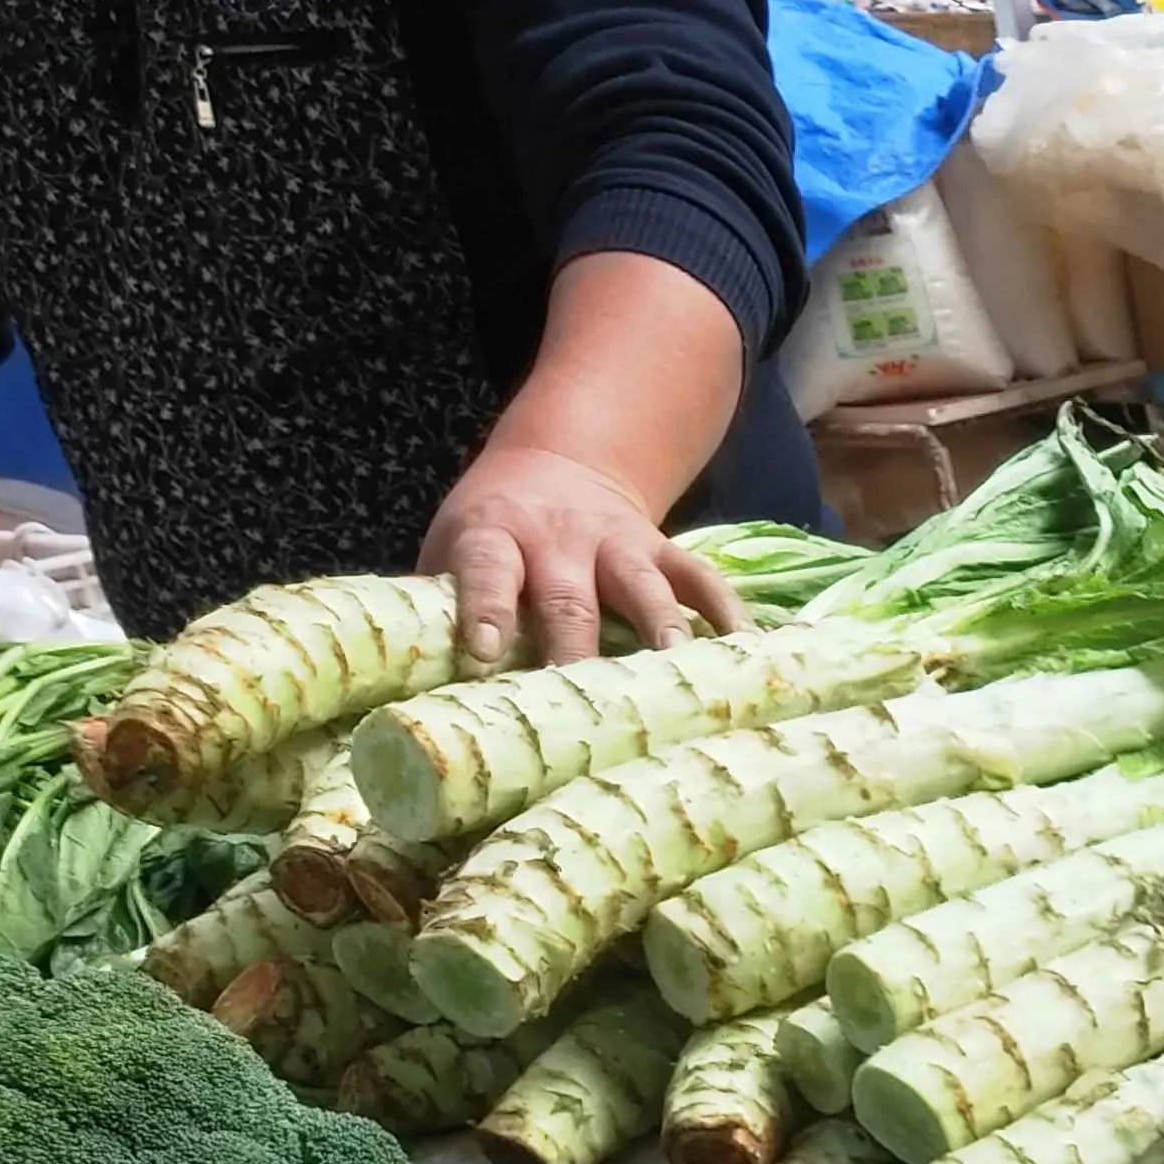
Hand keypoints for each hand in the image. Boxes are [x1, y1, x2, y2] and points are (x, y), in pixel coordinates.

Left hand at [418, 439, 744, 668]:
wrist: (560, 465)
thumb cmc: (494, 533)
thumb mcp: (453, 549)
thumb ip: (439, 607)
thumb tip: (415, 692)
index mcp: (495, 535)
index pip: (488, 569)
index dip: (488, 609)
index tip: (488, 654)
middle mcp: (558, 538)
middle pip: (569, 595)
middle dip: (577, 647)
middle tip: (582, 698)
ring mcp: (618, 544)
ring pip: (643, 587)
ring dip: (662, 628)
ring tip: (678, 670)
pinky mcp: (664, 550)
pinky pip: (701, 579)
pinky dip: (726, 614)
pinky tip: (748, 649)